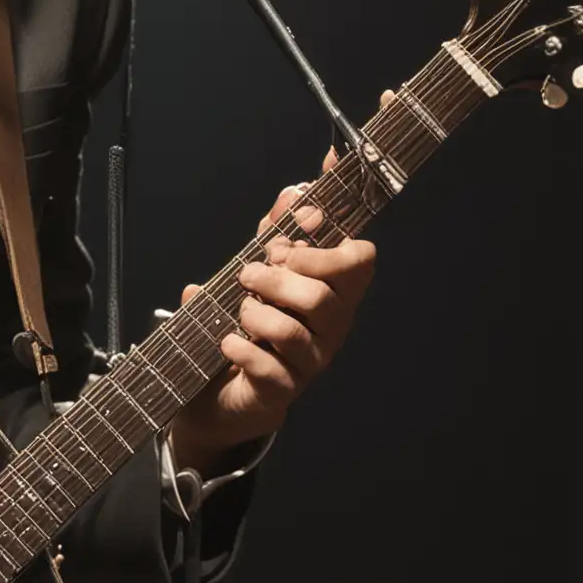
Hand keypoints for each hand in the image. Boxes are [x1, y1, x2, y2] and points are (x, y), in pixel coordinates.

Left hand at [168, 119, 383, 475]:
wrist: (221, 390)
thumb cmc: (250, 323)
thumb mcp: (259, 273)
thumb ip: (275, 234)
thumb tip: (292, 192)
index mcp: (333, 292)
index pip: (360, 260)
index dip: (330, 240)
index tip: (295, 226)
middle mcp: (331, 327)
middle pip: (324, 294)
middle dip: (279, 277)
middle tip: (249, 274)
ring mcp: (310, 361)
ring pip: (295, 330)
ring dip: (257, 312)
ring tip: (239, 309)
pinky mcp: (282, 390)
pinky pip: (269, 367)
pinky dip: (242, 349)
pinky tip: (227, 342)